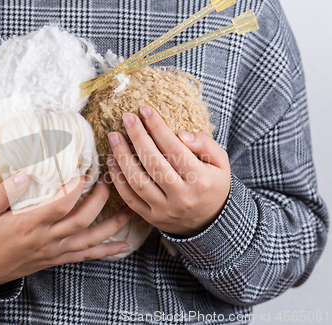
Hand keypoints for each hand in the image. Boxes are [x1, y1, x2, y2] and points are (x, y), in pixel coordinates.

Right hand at [0, 173, 133, 288]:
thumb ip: (5, 191)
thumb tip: (26, 172)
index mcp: (28, 224)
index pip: (60, 204)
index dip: (76, 187)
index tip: (84, 171)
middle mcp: (45, 239)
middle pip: (81, 219)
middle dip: (100, 199)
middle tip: (109, 181)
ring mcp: (53, 252)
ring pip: (89, 239)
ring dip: (112, 225)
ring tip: (130, 210)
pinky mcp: (56, 260)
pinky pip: (85, 257)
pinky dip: (105, 252)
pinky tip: (122, 247)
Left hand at [106, 105, 230, 237]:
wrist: (211, 222)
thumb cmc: (213, 184)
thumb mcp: (221, 163)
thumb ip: (206, 144)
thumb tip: (181, 134)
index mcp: (201, 180)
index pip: (174, 148)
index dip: (157, 127)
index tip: (145, 110)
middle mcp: (182, 196)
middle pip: (153, 163)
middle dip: (138, 137)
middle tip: (127, 118)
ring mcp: (165, 209)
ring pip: (137, 182)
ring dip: (122, 157)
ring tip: (114, 137)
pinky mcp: (152, 218)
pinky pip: (130, 198)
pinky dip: (118, 180)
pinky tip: (112, 162)